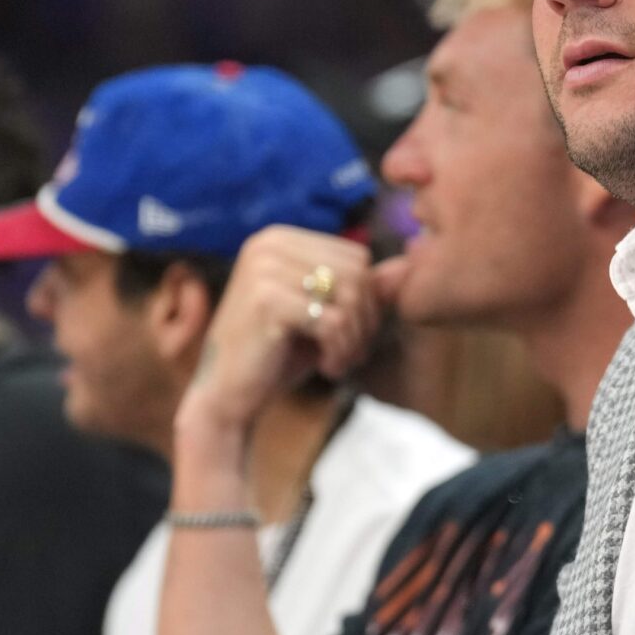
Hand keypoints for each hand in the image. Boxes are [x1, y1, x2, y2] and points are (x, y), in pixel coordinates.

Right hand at [178, 228, 379, 439]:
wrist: (226, 396)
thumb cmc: (277, 355)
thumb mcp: (324, 316)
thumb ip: (360, 290)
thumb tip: (407, 269)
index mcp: (280, 238)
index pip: (356, 257)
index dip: (367, 300)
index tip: (351, 335)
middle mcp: (269, 243)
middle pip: (357, 273)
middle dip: (365, 319)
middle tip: (349, 353)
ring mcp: (264, 269)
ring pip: (349, 296)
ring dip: (355, 338)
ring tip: (339, 361)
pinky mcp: (266, 301)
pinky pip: (334, 322)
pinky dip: (341, 351)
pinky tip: (327, 368)